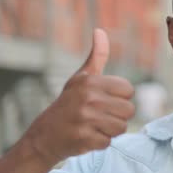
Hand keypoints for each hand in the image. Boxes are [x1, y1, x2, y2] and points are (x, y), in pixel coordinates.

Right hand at [23, 28, 134, 165]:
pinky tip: (86, 137)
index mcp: (90, 81)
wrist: (43, 136)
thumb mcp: (80, 78)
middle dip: (117, 116)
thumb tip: (100, 30)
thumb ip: (96, 57)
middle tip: (98, 116)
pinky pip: (108, 142)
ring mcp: (85, 119)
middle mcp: (88, 98)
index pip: (128, 90)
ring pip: (121, 127)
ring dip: (110, 130)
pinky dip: (100, 142)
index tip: (103, 101)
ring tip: (93, 126)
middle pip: (129, 110)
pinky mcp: (84, 138)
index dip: (119, 98)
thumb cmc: (68, 104)